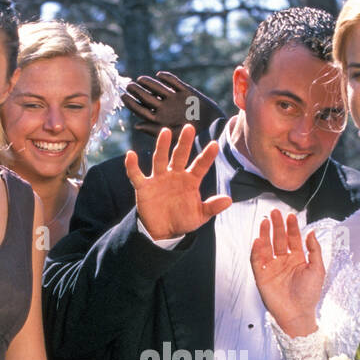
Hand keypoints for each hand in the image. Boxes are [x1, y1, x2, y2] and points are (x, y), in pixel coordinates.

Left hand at [124, 72, 225, 137]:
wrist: (215, 131)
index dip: (131, 103)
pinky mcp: (187, 92)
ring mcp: (175, 99)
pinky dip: (167, 78)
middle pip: (147, 97)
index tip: (123, 96)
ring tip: (140, 79)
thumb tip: (136, 125)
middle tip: (129, 85)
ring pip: (158, 88)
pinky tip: (160, 75)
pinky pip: (174, 82)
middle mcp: (165, 109)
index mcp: (159, 120)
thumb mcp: (172, 136)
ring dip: (149, 83)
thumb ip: (154, 131)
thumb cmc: (194, 139)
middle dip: (137, 91)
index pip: (140, 110)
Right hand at [125, 124, 230, 239]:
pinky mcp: (144, 186)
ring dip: (162, 146)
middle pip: (180, 155)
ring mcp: (159, 179)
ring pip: (160, 159)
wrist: (162, 232)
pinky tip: (130, 155)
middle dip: (184, 143)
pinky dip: (132, 166)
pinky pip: (136, 174)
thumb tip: (229, 200)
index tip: (214, 145)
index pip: (200, 165)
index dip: (207, 156)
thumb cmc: (182, 220)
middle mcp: (175, 175)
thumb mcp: (199, 216)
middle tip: (190, 128)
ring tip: (165, 132)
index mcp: (190, 180)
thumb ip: (212, 207)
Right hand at [249, 209, 323, 336]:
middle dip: (277, 226)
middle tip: (275, 213)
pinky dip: (256, 250)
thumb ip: (314, 250)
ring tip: (265, 222)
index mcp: (298, 259)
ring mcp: (272, 268)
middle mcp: (284, 261)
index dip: (291, 227)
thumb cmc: (309, 295)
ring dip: (265, 234)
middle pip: (279, 239)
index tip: (290, 216)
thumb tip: (311, 232)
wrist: (298, 314)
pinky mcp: (262, 276)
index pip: (293, 238)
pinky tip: (258, 240)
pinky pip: (257, 261)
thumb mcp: (318, 269)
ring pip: (266, 247)